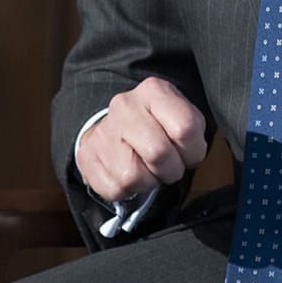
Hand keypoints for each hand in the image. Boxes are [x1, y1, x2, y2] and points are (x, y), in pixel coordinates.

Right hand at [78, 77, 207, 206]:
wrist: (115, 127)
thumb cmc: (156, 125)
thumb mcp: (179, 115)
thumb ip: (191, 130)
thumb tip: (192, 155)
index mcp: (154, 91)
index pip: (185, 128)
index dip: (194, 151)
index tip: (189, 153)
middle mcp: (125, 107)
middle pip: (159, 154)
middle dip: (172, 170)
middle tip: (170, 167)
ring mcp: (103, 131)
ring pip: (134, 176)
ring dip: (149, 182)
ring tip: (147, 169)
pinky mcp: (87, 156)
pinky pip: (115, 189)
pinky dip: (128, 191)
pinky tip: (128, 173)